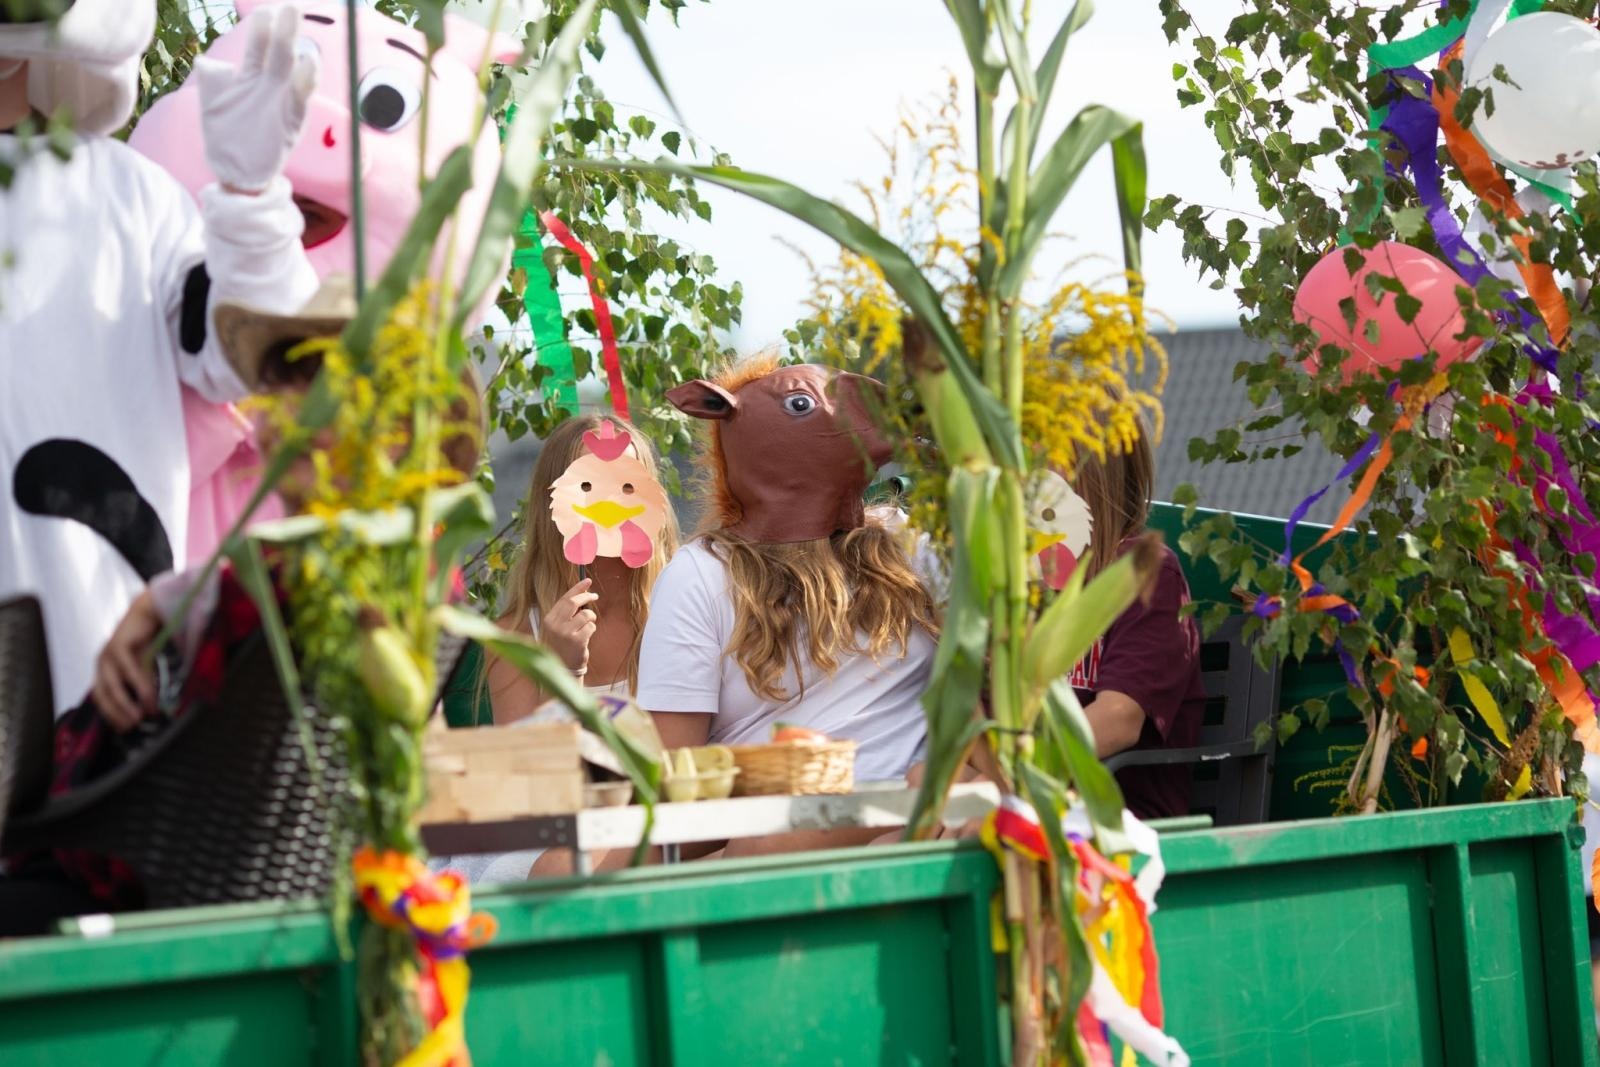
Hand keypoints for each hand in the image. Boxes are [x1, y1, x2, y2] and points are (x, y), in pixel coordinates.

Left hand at [92, 591, 162, 732]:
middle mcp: (101, 664)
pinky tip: (150, 696)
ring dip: (127, 703)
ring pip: (113, 685)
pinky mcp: (118, 646)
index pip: (101, 698)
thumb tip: (148, 707)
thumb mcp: (141, 666)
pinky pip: (129, 671)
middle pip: (103, 694)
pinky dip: (140, 686)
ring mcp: (107, 655)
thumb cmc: (145, 640)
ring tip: (143, 715)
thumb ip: (140, 683)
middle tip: (134, 725)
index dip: (111, 715)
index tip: (125, 729)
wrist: (149, 611)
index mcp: (103, 670)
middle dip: (117, 713)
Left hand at [197, 5, 318, 193]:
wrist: (235, 171)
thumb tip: (206, 61)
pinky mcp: (290, 121)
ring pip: (292, 73)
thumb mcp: (211, 101)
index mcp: (249, 76)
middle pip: (278, 52)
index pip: (258, 45)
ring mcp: (281, 102)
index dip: (262, 27)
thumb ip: (212, 78)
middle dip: (284, 30)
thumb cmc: (224, 134)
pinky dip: (305, 81)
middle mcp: (269, 85)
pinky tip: (307, 65)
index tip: (264, 11)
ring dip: (299, 52)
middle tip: (291, 7)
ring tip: (301, 39)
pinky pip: (300, 99)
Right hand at [537, 579, 598, 674]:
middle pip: (573, 602)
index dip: (577, 588)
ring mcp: (565, 633)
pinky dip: (592, 629)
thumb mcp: (560, 627)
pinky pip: (591, 627)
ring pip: (586, 614)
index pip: (564, 598)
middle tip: (595, 596)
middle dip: (586, 596)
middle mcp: (555, 625)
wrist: (564, 667)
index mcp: (549, 619)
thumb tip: (583, 594)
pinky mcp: (577, 641)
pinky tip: (586, 637)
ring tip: (588, 625)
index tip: (587, 581)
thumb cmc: (565, 644)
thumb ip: (568, 612)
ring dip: (591, 617)